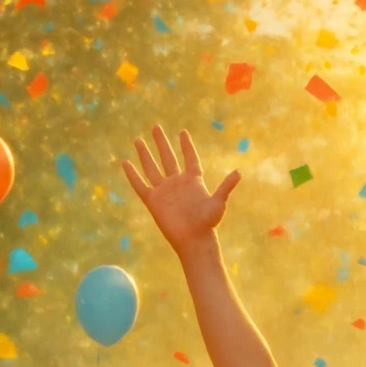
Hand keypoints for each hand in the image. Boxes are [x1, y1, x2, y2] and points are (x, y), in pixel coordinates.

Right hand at [122, 126, 240, 255]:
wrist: (193, 240)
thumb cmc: (208, 223)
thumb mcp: (218, 203)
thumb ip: (226, 186)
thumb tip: (239, 172)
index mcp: (193, 181)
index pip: (189, 158)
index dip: (186, 146)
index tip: (182, 132)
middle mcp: (177, 183)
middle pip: (168, 158)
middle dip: (161, 143)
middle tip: (156, 126)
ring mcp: (164, 191)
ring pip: (152, 168)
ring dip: (145, 154)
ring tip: (138, 140)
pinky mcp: (153, 201)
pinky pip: (140, 185)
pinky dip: (133, 175)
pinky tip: (125, 163)